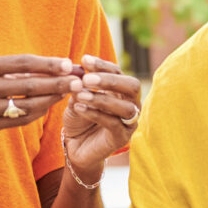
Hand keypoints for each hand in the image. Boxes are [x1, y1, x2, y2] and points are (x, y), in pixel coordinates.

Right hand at [0, 55, 80, 135]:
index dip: (47, 64)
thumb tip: (52, 66)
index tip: (68, 64)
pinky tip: (48, 106)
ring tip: (66, 93)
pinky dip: (36, 113)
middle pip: (26, 85)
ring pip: (25, 106)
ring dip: (50, 100)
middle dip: (55, 83)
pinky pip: (18, 121)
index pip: (21, 63)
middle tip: (77, 82)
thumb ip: (13, 68)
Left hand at [63, 55, 141, 175]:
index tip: (84, 60)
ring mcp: (129, 122)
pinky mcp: (122, 137)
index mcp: (121, 90)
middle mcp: (131, 103)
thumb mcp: (77, 98)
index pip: (118, 72)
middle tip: (87, 79)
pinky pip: (113, 123)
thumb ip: (80, 86)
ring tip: (80, 96)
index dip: (102, 65)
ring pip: (124, 107)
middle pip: (132, 86)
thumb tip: (80, 72)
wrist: (75, 146)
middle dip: (109, 80)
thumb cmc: (79, 118)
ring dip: (101, 99)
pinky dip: (95, 114)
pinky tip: (79, 108)